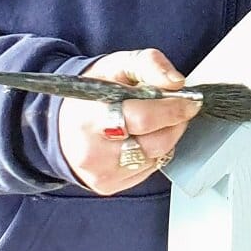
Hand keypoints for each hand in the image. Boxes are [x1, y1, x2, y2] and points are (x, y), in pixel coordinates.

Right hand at [57, 48, 197, 195]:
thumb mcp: (118, 65)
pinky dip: (152, 153)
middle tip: (177, 108)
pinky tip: (140, 138)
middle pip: (156, 142)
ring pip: (156, 157)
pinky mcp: (108, 185)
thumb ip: (149, 64)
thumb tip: (176, 82)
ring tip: (154, 121)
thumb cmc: (92, 92)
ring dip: (165, 137)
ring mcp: (101, 172)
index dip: (174, 109)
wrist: (60, 123)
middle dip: (175, 123)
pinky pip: (148, 170)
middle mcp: (93, 151)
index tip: (190, 101)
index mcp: (92, 117)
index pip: (144, 118)